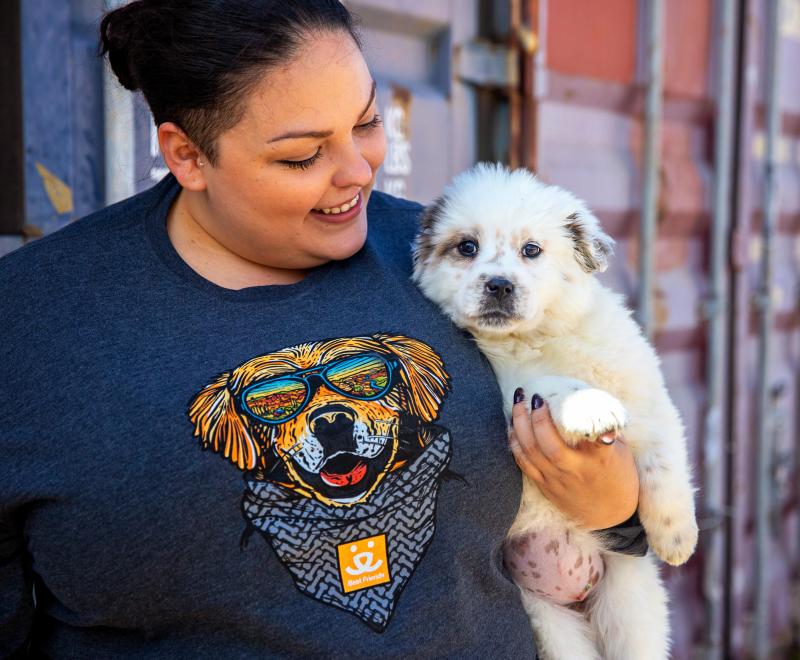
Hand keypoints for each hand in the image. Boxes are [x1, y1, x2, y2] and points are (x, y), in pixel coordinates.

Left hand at [510, 391, 638, 529]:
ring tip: (518, 403)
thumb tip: (588, 399)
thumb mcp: (621, 451)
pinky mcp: (546, 487)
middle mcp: (577, 471)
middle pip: (550, 446)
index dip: (582, 420)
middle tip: (535, 397)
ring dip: (520, 425)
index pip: (594, 439)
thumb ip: (605, 429)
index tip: (571, 400)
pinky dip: (515, 443)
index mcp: (601, 460)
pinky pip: (524, 464)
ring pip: (532, 452)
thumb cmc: (617, 476)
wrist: (610, 516)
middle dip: (538, 419)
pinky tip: (513, 427)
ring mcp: (558, 480)